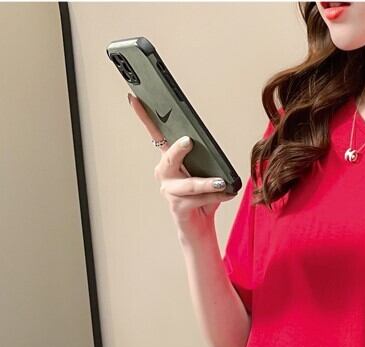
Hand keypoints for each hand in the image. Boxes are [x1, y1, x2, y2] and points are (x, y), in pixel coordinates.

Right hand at [126, 93, 234, 242]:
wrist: (199, 228)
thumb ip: (207, 163)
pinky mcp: (178, 208)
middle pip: (169, 158)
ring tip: (222, 182)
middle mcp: (165, 175)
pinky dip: (215, 196)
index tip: (136, 99)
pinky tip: (227, 193)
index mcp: (170, 162)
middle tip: (188, 140)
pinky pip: (198, 199)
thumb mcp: (206, 176)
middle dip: (178, 150)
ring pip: (189, 184)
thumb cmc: (202, 200)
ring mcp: (169, 192)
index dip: (145, 119)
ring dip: (207, 183)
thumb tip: (215, 155)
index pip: (156, 136)